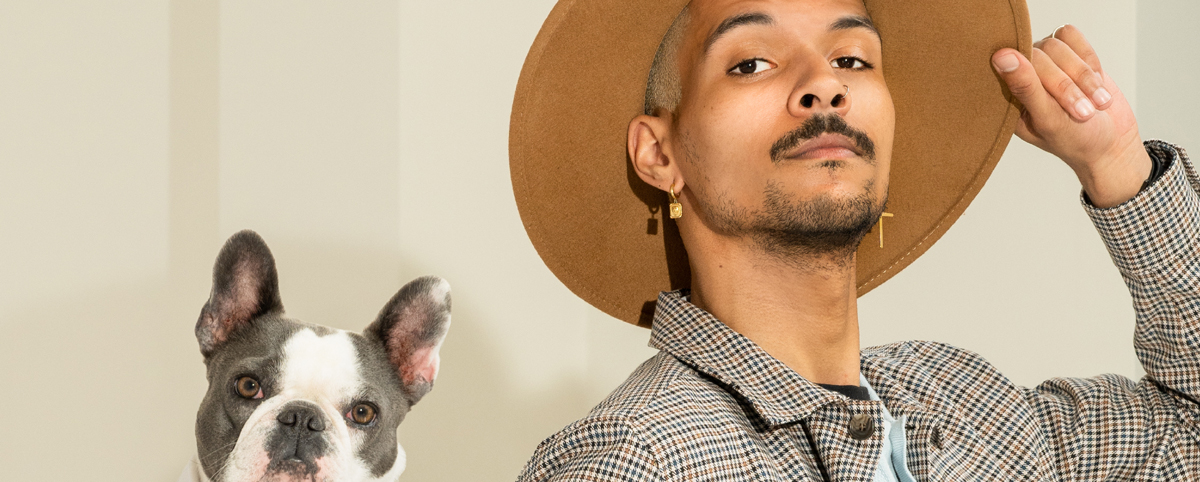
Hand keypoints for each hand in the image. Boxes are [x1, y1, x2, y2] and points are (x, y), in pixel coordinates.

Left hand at [992, 25, 1151, 207]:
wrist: (1110, 143)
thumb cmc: (1074, 140)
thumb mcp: (1048, 119)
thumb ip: (1025, 87)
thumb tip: (1001, 56)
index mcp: (1008, 94)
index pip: (1016, 64)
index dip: (1045, 81)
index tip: (1065, 106)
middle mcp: (1022, 74)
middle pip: (1042, 52)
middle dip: (1069, 85)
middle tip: (1084, 112)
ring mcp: (1045, 62)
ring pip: (1059, 44)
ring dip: (1085, 76)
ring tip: (1095, 103)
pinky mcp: (1066, 52)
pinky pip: (1074, 37)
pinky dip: (1090, 61)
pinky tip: (1095, 83)